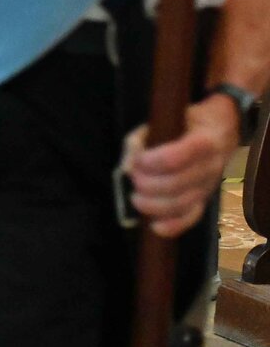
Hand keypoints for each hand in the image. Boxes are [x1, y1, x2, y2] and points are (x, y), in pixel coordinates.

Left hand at [123, 94, 243, 237]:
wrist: (218, 132)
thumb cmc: (184, 124)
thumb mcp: (163, 120)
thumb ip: (140, 140)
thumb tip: (128, 166)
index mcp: (204, 140)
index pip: (181, 155)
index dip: (156, 161)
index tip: (139, 160)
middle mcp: (211, 166)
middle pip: (179, 184)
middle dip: (149, 184)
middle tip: (134, 179)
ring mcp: (209, 186)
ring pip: (183, 203)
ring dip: (154, 205)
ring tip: (136, 199)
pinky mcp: (204, 200)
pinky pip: (192, 217)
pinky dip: (173, 225)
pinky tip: (155, 227)